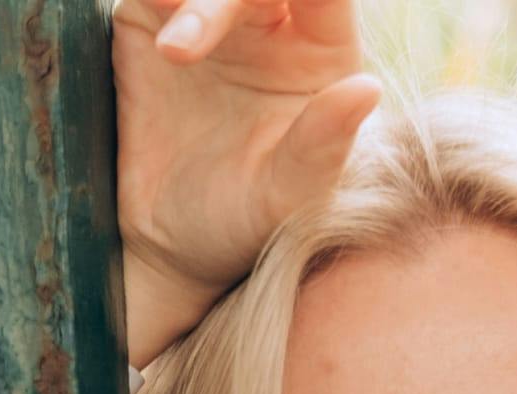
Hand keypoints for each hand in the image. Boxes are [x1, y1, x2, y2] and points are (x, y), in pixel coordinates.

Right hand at [110, 0, 381, 367]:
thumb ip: (323, 145)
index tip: (272, 9)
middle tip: (189, 50)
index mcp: (322, 55)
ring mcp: (210, 19)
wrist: (170, 245)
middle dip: (223, 0)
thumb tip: (367, 88)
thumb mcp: (288, 197)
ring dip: (190, 2)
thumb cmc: (246, 225)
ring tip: (173, 55)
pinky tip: (158, 41)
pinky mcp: (149, 21)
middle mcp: (271, 25)